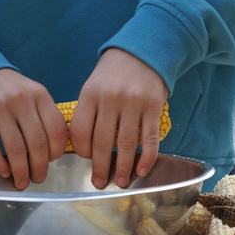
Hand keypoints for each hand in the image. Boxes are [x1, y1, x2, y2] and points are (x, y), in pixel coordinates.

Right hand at [0, 69, 67, 188]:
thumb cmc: (8, 90)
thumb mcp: (31, 93)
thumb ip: (44, 115)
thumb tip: (52, 153)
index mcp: (39, 94)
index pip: (56, 128)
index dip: (58, 150)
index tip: (53, 161)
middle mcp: (20, 100)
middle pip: (37, 143)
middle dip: (40, 167)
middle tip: (39, 178)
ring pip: (15, 149)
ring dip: (20, 171)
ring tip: (21, 181)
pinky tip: (4, 172)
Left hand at [69, 48, 168, 188]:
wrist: (143, 51)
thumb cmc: (114, 73)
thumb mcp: (93, 85)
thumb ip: (88, 111)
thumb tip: (84, 146)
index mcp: (90, 94)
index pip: (81, 131)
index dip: (81, 151)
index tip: (85, 160)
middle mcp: (110, 99)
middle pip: (102, 142)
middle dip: (100, 167)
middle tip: (98, 183)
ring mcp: (133, 103)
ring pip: (125, 143)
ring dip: (122, 167)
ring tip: (120, 181)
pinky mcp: (153, 107)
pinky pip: (150, 138)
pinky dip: (146, 157)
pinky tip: (142, 170)